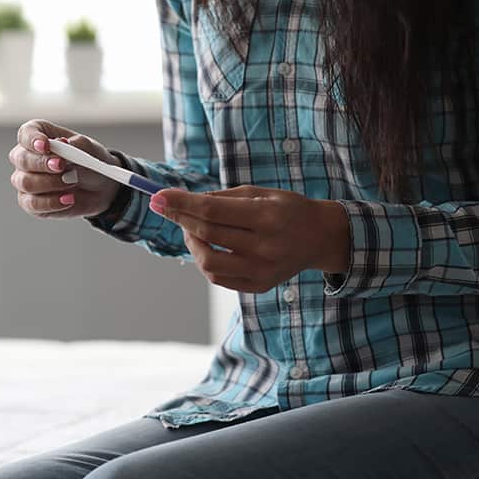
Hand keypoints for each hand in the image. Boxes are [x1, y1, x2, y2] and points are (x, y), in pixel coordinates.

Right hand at [9, 119, 120, 218]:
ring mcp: (25, 181)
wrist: (98, 189)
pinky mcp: (30, 203)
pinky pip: (32, 204)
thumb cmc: (88, 163)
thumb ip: (76, 145)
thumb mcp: (89, 150)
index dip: (32, 139)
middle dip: (42, 163)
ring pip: (25, 182)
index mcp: (38, 137)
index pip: (26, 134)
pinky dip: (51, 202)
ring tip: (72, 182)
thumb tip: (63, 145)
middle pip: (21, 159)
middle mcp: (26, 158)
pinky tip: (68, 199)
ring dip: (50, 183)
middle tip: (62, 165)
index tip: (45, 145)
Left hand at [149, 185, 349, 292]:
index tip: (157, 196)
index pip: (211, 211)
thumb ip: (221, 197)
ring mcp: (262, 271)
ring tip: (190, 229)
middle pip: (207, 234)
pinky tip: (206, 247)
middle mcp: (265, 247)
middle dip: (179, 219)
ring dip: (190, 244)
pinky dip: (204, 261)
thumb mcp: (260, 192)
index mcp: (267, 216)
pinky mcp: (258, 286)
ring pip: (208, 263)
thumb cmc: (286, 209)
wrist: (320, 237)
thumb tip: (182, 201)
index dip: (180, 203)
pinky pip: (218, 278)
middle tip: (167, 207)